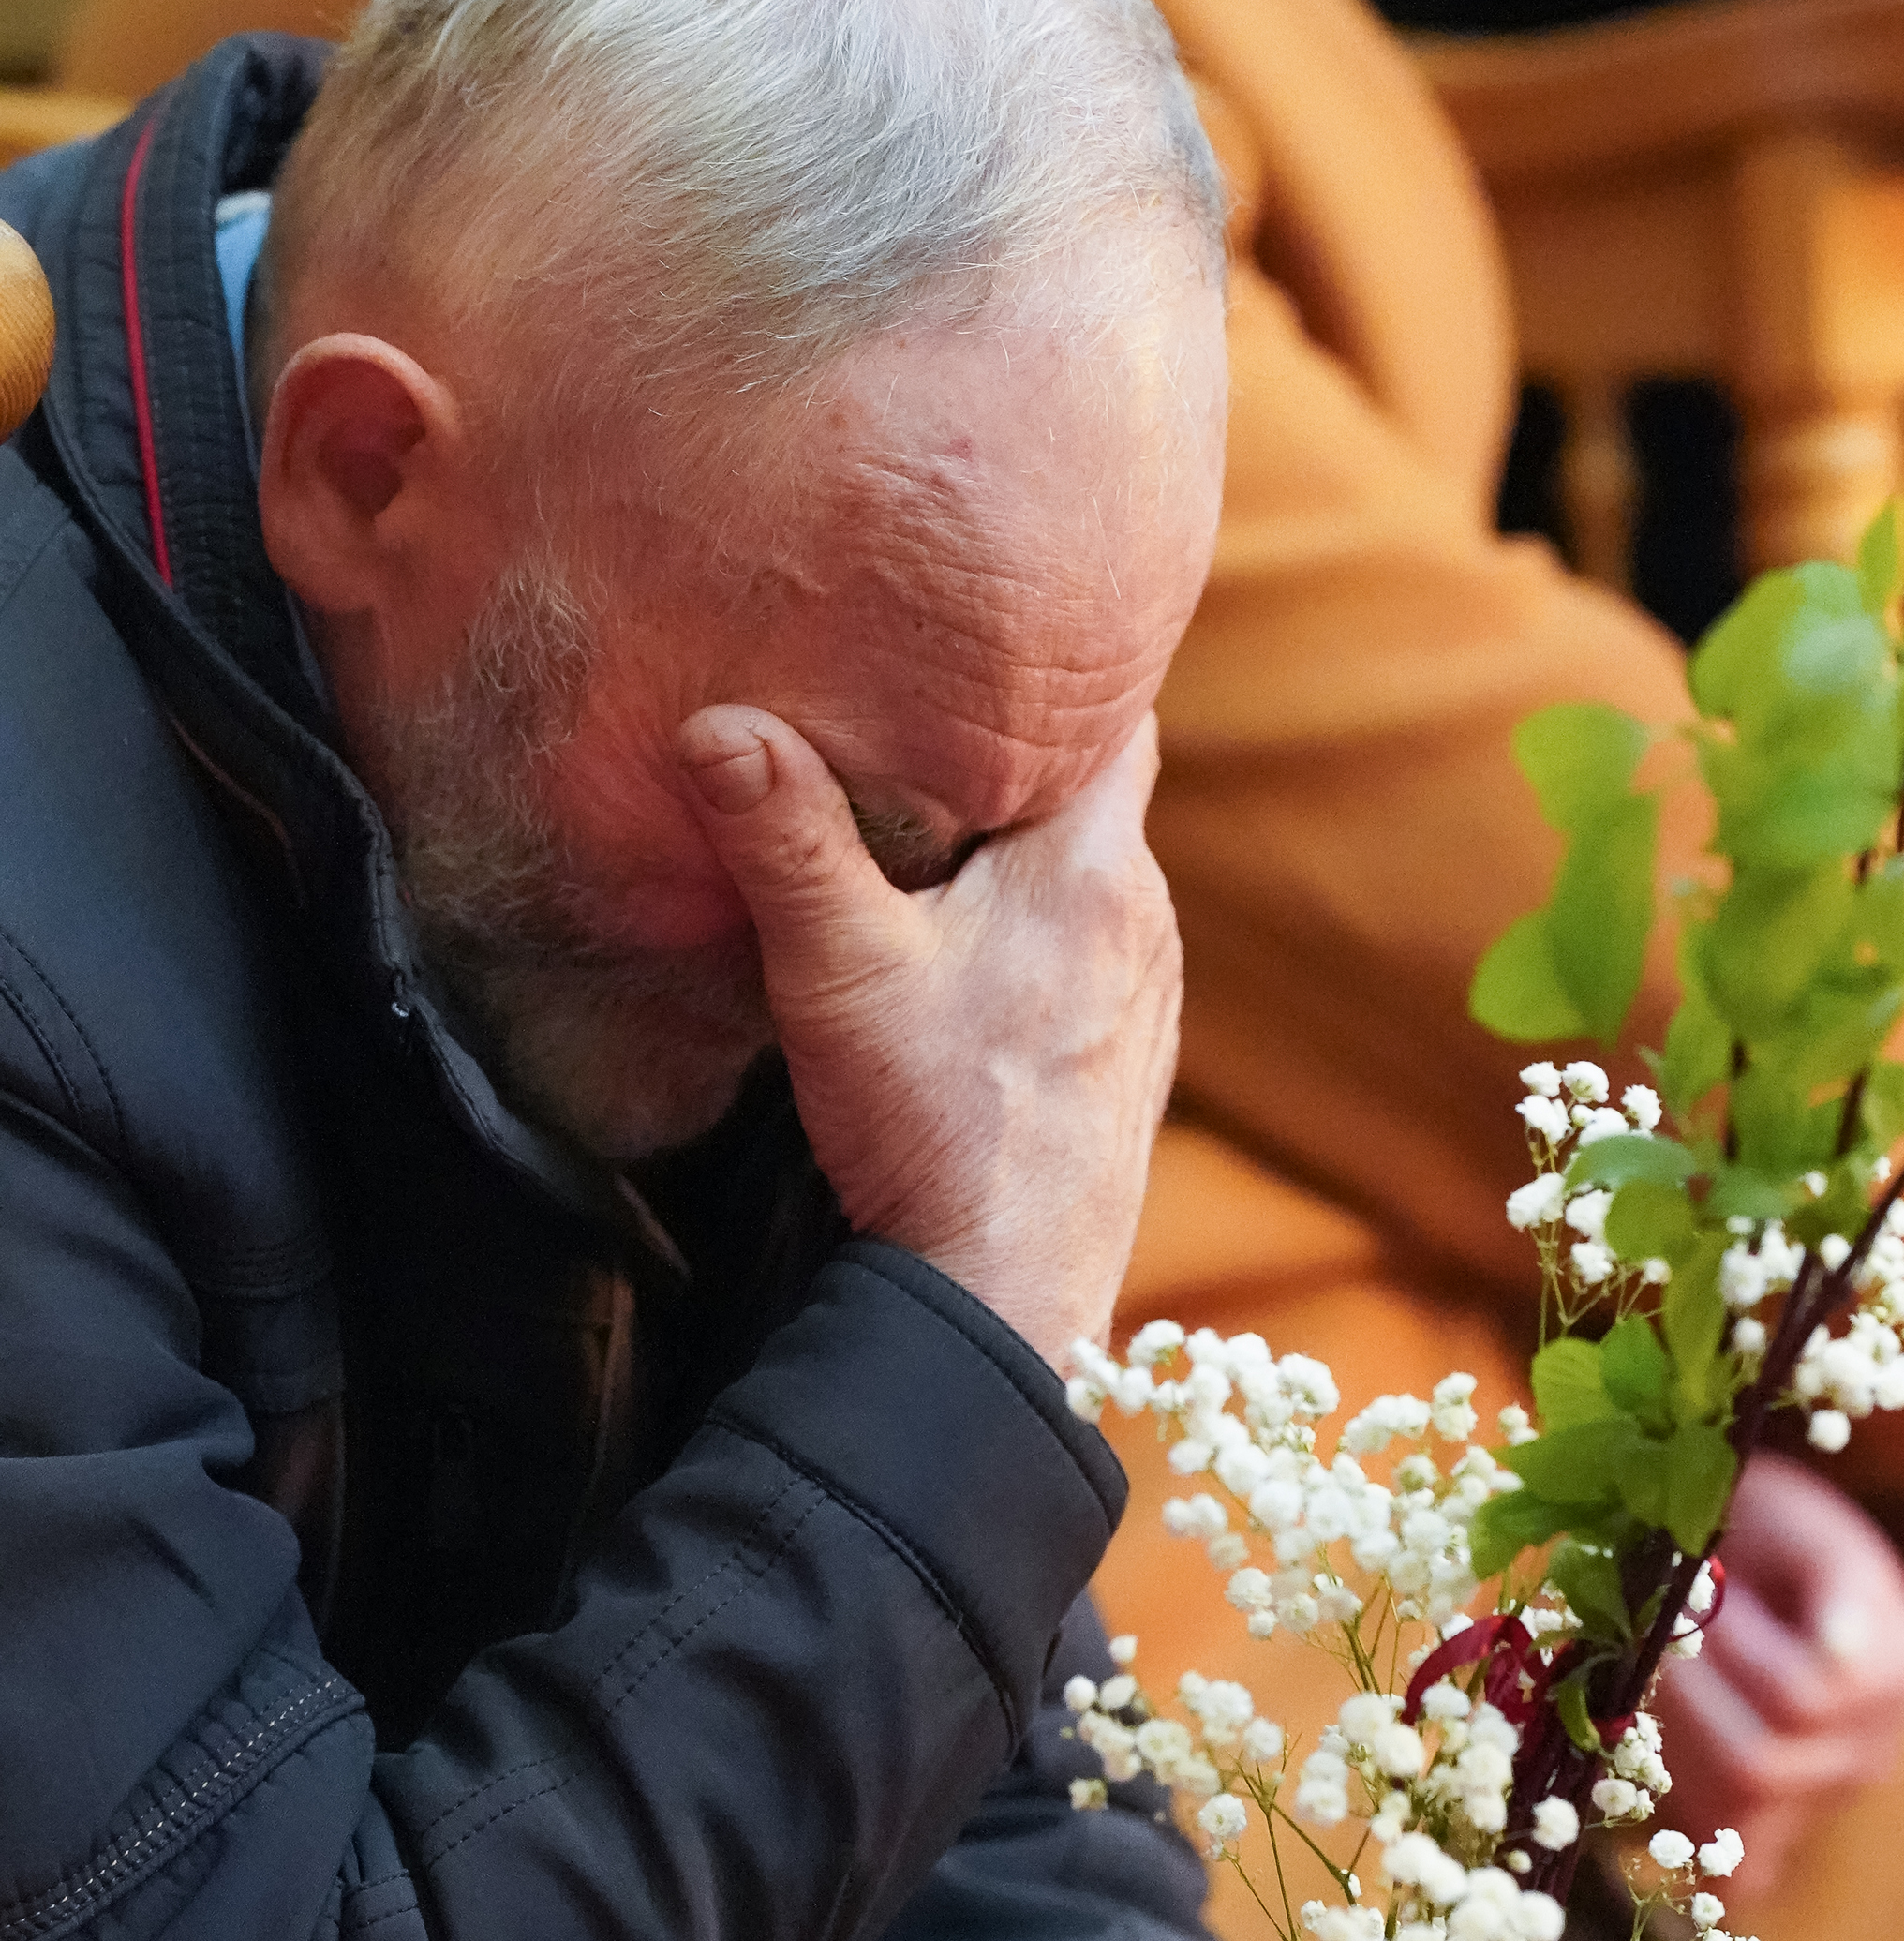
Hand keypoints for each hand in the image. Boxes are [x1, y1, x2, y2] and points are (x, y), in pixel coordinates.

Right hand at [676, 706, 1180, 1363]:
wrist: (1006, 1294)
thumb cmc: (934, 1129)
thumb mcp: (837, 970)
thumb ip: (783, 839)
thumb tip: (718, 722)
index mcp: (1094, 869)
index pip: (1110, 714)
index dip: (1055, 672)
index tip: (982, 647)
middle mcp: (1146, 918)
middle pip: (1093, 795)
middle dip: (1021, 764)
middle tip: (928, 733)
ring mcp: (1149, 995)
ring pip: (1094, 880)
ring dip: (1030, 859)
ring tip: (942, 845)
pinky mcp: (1131, 1060)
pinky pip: (1095, 956)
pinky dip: (1044, 938)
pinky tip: (978, 963)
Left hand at [1645, 1451, 1903, 1900]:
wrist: (1766, 1550)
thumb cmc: (1772, 1525)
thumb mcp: (1800, 1518)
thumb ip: (1828, 1574)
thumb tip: (1840, 1654)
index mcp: (1894, 1667)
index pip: (1801, 1698)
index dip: (1731, 1650)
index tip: (1697, 1589)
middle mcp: (1874, 1746)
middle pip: (1760, 1767)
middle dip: (1682, 1699)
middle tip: (1648, 1634)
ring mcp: (1830, 1796)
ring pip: (1734, 1815)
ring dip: (1665, 1744)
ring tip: (1650, 1674)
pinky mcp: (1786, 1824)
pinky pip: (1743, 1871)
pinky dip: (1700, 1848)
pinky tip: (1661, 1792)